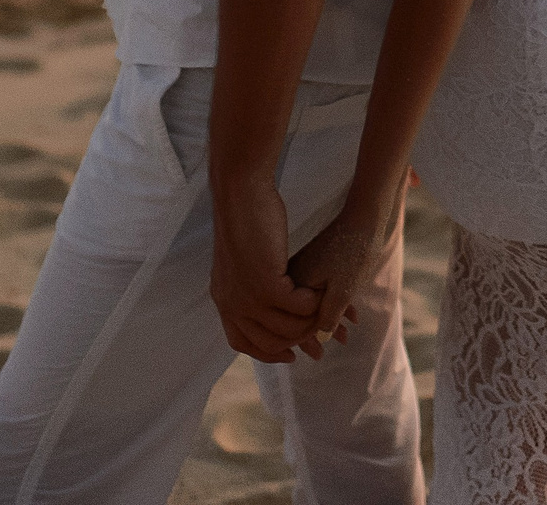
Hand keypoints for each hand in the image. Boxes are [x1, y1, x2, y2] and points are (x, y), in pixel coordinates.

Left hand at [209, 180, 320, 362]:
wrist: (240, 193)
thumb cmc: (244, 219)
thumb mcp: (240, 261)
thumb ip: (247, 284)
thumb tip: (262, 300)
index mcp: (224, 300)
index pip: (242, 343)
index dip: (268, 353)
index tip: (290, 353)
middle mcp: (232, 305)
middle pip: (269, 342)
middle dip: (297, 340)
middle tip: (319, 331)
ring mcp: (248, 297)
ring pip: (288, 328)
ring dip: (309, 320)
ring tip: (323, 306)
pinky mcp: (266, 284)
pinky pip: (298, 306)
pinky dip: (312, 302)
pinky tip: (319, 289)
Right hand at [285, 195, 401, 360]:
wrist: (364, 215)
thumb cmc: (354, 251)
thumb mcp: (343, 289)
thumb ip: (329, 315)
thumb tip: (318, 338)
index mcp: (295, 282)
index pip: (293, 321)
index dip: (305, 340)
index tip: (317, 356)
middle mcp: (293, 275)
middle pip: (298, 313)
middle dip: (313, 334)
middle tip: (321, 356)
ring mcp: (301, 266)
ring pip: (308, 302)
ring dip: (326, 320)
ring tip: (344, 338)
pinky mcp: (313, 260)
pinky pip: (316, 289)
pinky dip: (332, 303)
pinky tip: (351, 315)